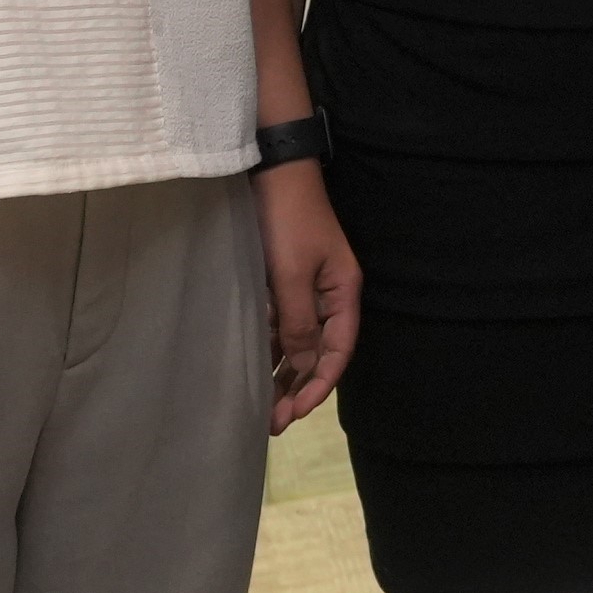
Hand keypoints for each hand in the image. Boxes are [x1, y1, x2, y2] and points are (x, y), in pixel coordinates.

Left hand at [256, 161, 362, 431]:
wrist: (271, 171)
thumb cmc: (287, 221)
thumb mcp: (292, 274)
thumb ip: (298, 324)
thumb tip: (305, 367)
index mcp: (342, 292)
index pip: (339, 352)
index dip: (319, 386)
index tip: (294, 413)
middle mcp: (328, 295)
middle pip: (319, 352)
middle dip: (298, 388)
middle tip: (272, 421)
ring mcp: (304, 288)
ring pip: (297, 342)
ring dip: (282, 373)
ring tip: (260, 406)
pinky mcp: (281, 281)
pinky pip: (278, 325)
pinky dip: (268, 349)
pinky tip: (251, 369)